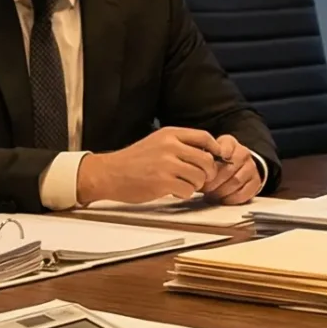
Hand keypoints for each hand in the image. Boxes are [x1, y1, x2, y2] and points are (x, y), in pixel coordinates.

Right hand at [76, 126, 217, 205]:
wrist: (110, 173)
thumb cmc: (133, 160)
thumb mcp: (157, 142)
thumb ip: (180, 145)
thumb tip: (208, 153)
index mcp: (170, 134)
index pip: (204, 137)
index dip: (215, 150)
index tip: (216, 159)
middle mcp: (170, 146)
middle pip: (207, 160)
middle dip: (208, 173)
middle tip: (200, 178)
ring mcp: (166, 164)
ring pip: (199, 177)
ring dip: (195, 185)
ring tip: (182, 184)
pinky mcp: (163, 182)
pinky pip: (188, 191)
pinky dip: (184, 194)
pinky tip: (173, 191)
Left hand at [200, 134, 264, 204]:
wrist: (236, 165)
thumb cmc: (216, 160)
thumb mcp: (209, 151)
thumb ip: (203, 154)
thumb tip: (196, 166)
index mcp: (230, 143)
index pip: (225, 149)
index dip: (215, 161)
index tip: (206, 169)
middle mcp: (244, 153)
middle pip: (229, 169)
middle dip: (214, 181)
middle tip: (203, 188)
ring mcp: (252, 167)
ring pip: (236, 181)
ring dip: (221, 191)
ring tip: (210, 195)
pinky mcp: (256, 182)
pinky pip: (244, 193)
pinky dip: (231, 198)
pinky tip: (222, 199)